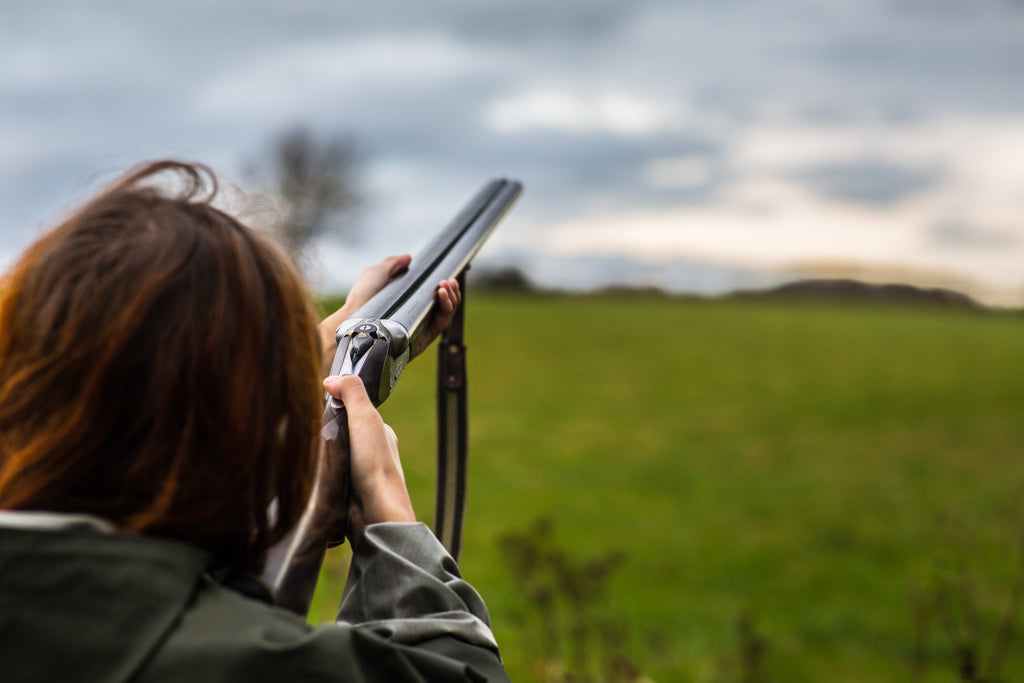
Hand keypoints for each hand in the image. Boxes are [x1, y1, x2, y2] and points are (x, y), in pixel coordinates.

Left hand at [318, 255, 462, 373]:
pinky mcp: (421, 341)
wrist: (354, 317)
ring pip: (446, 316)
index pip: (434, 298)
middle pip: (445, 308)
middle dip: (452, 293)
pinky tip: (442, 295)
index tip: (447, 277)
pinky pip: (441, 326)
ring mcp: (419, 330)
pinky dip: (446, 309)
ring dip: (452, 299)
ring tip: (446, 286)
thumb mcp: (376, 273)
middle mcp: (415, 319)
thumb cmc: (361, 297)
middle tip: (448, 281)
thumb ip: (392, 264)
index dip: (444, 288)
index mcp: (407, 305)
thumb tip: (408, 258)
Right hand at [323, 374, 414, 541]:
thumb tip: (333, 378)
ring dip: (321, 454)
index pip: (354, 411)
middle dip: (325, 431)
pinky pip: (328, 475)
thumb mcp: (365, 419)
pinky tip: (311, 472)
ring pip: (333, 454)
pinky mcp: (347, 491)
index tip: (317, 407)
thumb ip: (353, 394)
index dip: (335, 406)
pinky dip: (319, 472)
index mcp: (380, 433)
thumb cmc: (375, 466)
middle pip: (341, 432)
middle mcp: (372, 451)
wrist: (375, 514)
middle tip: (308, 431)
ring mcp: (360, 472)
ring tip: (306, 452)